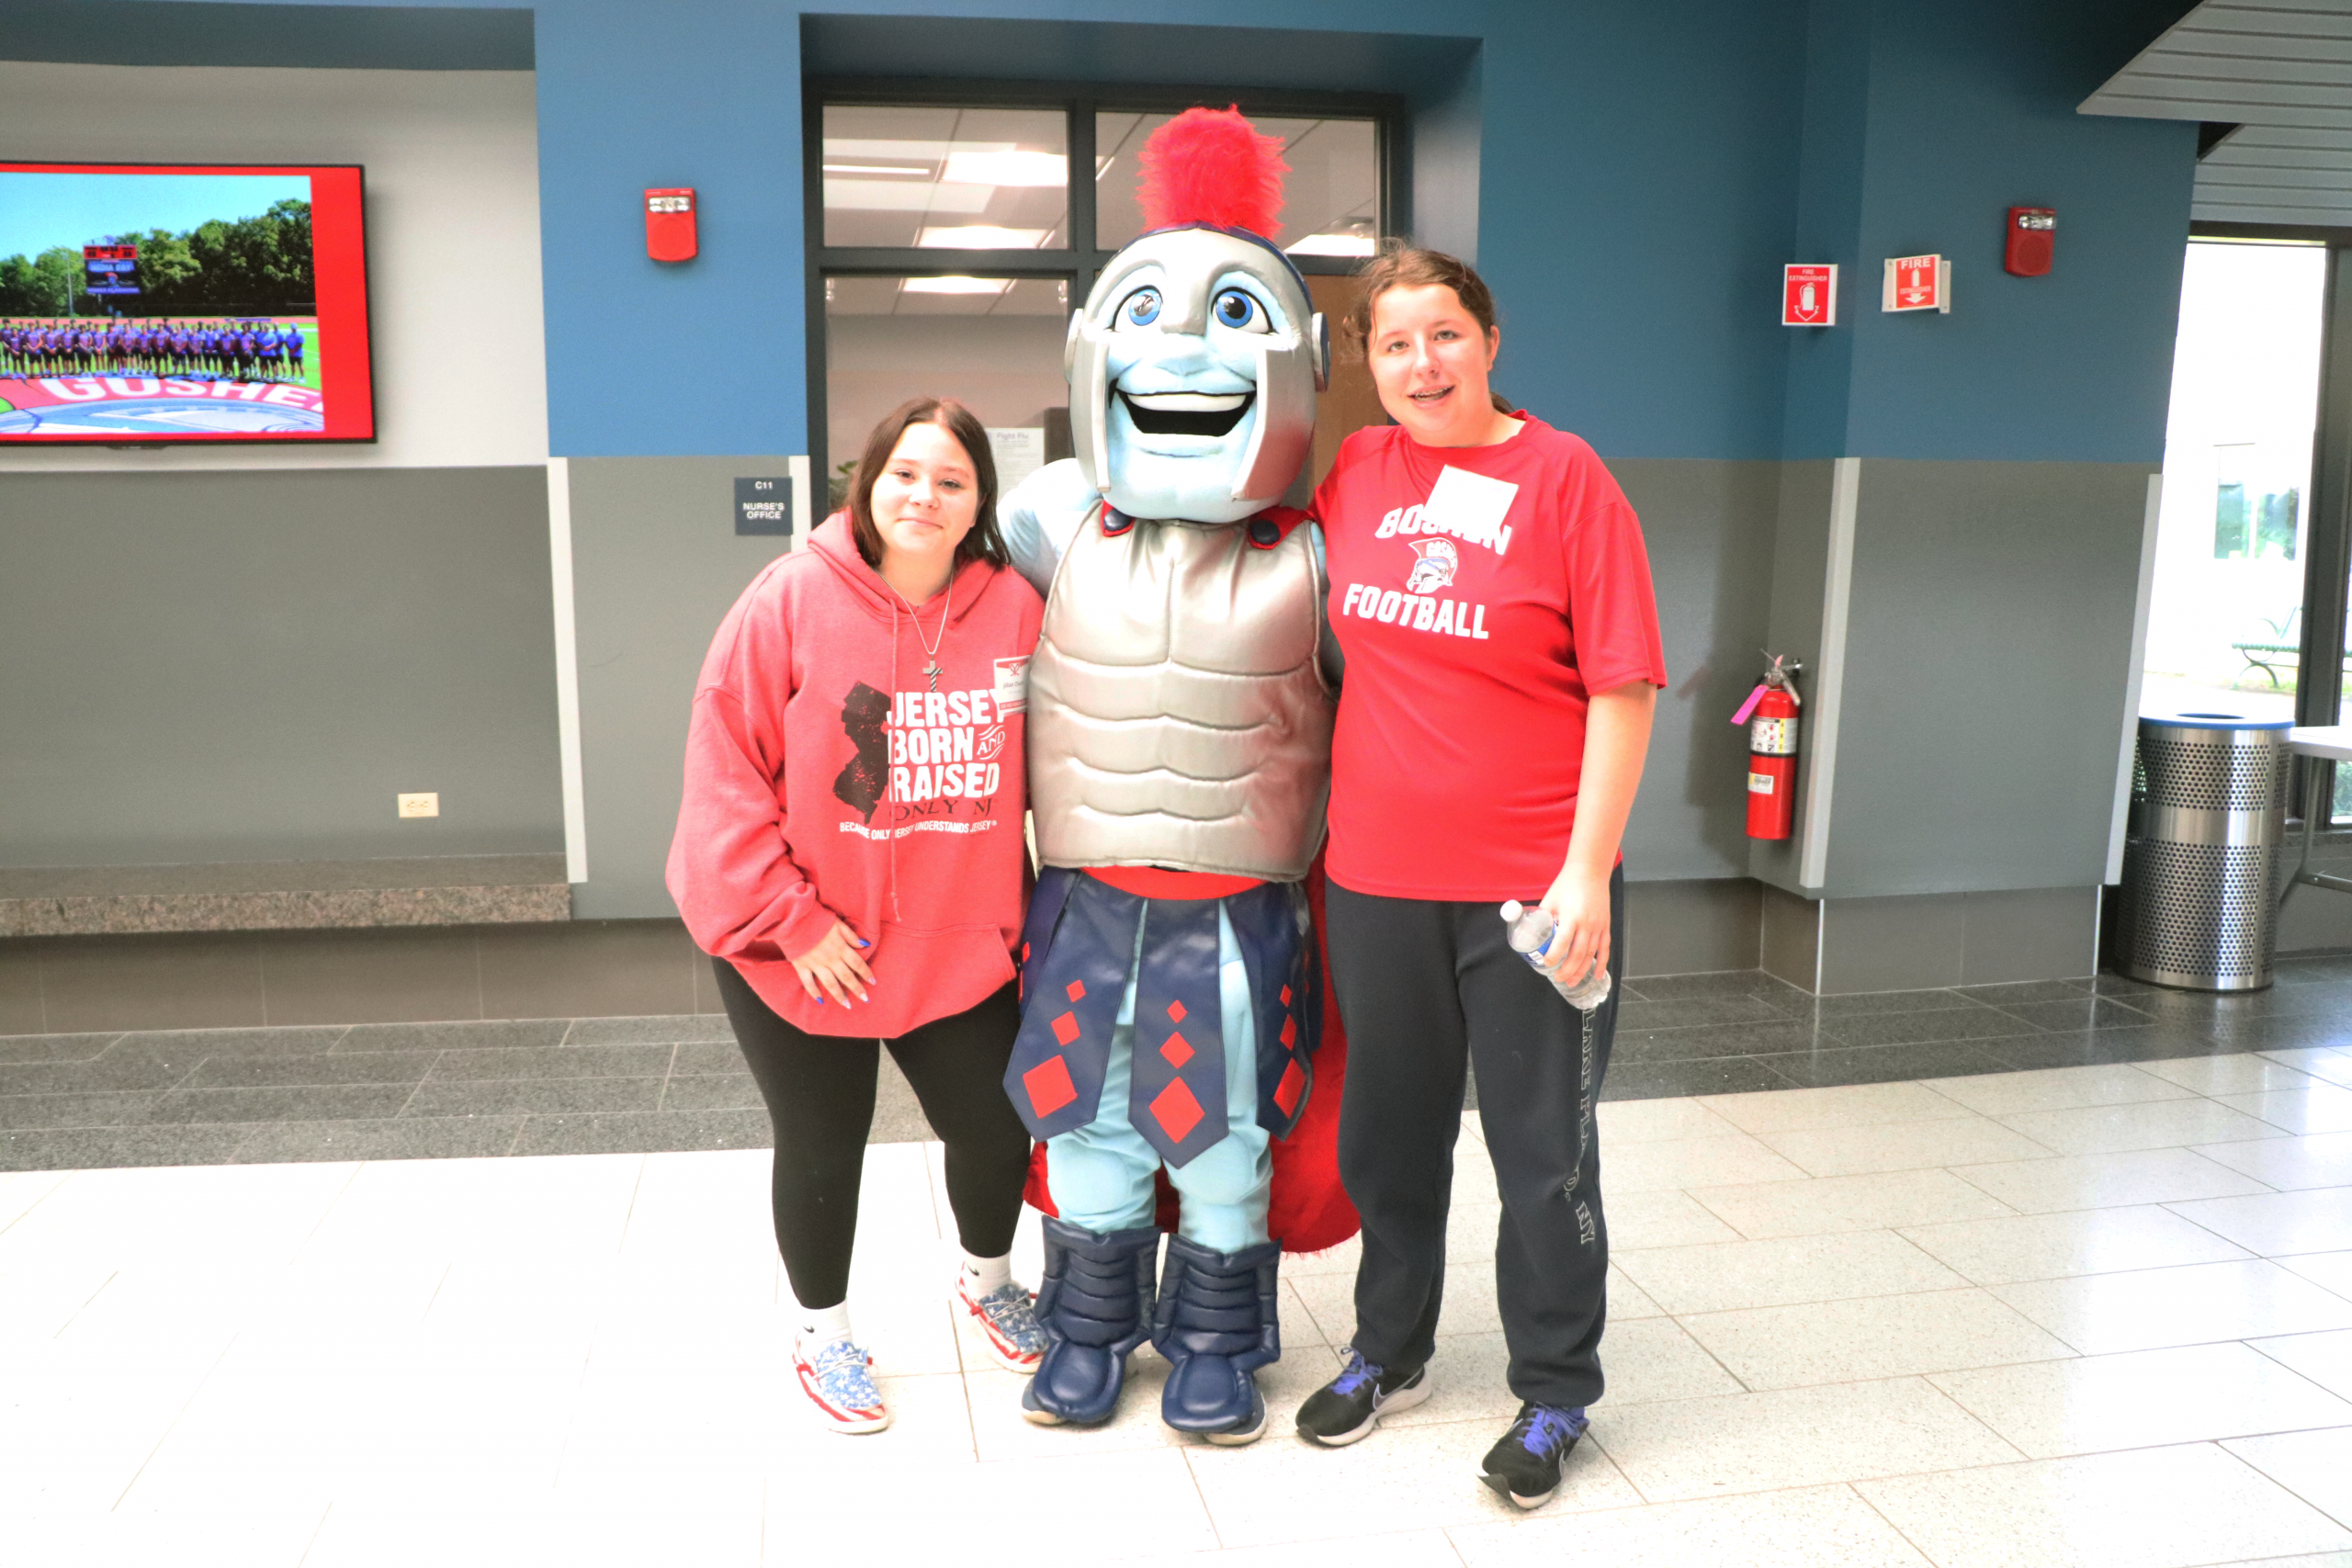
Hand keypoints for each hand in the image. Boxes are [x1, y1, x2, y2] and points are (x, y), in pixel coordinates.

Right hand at [791, 920, 873, 1007]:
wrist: (794, 918)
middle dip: (857, 989)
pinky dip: (814, 992)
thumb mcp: (838, 924)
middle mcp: (830, 958)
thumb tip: (865, 944)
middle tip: (865, 999)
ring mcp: (815, 963)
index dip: (866, 973)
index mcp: (840, 947)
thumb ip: (851, 935)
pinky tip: (820, 1000)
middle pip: (846, 976)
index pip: (857, 963)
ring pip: (830, 983)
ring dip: (839, 995)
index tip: (873, 982)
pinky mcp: (801, 966)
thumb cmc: (817, 919)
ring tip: (847, 1005)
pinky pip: (808, 982)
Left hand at [1536, 868, 1610, 986]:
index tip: (1546, 965)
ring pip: (1591, 954)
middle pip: (1578, 954)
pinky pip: (1605, 948)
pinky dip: (1602, 963)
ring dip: (1581, 970)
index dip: (1554, 956)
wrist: (1590, 872)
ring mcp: (1598, 925)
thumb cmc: (1567, 884)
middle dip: (1567, 970)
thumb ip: (1543, 916)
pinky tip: (1597, 974)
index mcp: (1572, 917)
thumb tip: (1532, 931)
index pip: (1562, 942)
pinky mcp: (1606, 925)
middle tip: (1557, 978)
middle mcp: (1587, 924)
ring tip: (1572, 981)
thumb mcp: (1551, 899)